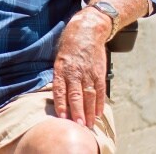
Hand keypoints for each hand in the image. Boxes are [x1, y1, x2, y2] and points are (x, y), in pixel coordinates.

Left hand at [52, 8, 110, 127]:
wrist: (88, 30)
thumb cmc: (70, 43)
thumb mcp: (59, 55)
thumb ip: (58, 72)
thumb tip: (56, 90)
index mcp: (61, 67)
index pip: (60, 89)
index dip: (61, 104)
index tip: (62, 117)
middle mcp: (75, 71)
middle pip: (76, 95)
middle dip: (77, 112)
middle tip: (78, 126)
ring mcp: (88, 72)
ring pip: (89, 96)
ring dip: (89, 111)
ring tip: (89, 124)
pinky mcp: (99, 72)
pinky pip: (100, 90)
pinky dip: (100, 102)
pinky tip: (99, 112)